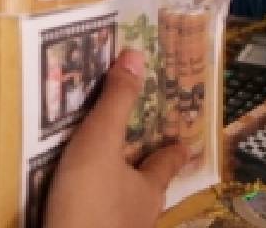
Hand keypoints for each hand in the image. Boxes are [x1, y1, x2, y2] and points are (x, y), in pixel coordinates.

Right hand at [45, 49, 187, 227]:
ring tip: (106, 178)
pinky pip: (100, 221)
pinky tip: (81, 210)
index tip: (184, 141)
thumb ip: (115, 102)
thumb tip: (137, 54)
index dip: (176, 150)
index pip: (168, 162)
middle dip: (146, 172)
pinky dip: (95, 212)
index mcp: (149, 188)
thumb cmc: (89, 203)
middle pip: (149, 188)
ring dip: (119, 193)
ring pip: (126, 209)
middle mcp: (141, 214)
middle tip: (141, 155)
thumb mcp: (100, 143)